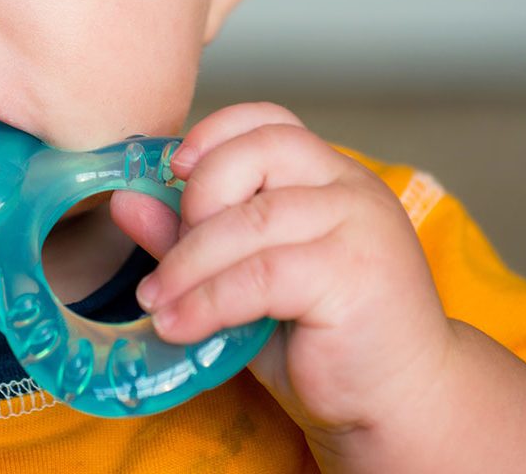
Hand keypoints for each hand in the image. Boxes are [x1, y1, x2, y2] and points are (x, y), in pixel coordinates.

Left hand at [111, 103, 455, 445]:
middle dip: (197, 198)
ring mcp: (359, 226)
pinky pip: (260, 275)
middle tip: (169, 257)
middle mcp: (350, 187)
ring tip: (156, 300)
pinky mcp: (354, 275)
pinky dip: (208, 300)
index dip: (215, 132)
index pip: (270, 120)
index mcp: (329, 174)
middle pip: (259, 152)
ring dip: (188, 262)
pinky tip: (179, 324)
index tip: (172, 169)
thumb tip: (126, 200)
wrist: (400, 405)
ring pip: (252, 220)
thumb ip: (192, 234)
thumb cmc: (321, 336)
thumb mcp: (245, 276)